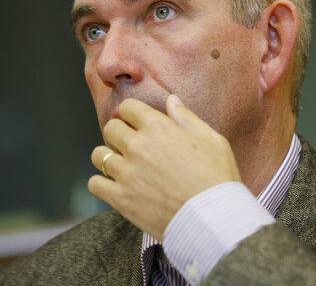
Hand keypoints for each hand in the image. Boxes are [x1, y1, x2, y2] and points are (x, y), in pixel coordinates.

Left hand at [89, 95, 240, 240]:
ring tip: (122, 165)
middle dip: (120, 133)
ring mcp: (127, 173)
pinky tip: (115, 186)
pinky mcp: (121, 199)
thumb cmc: (217, 177)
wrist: (214, 219)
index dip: (133, 113)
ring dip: (108, 157)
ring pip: (99, 155)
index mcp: (158, 127)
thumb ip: (186, 117)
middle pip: (110, 128)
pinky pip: (94, 184)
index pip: (128, 107)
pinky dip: (101, 184)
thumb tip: (170, 99)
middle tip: (131, 144)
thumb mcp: (210, 139)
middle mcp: (137, 146)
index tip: (137, 122)